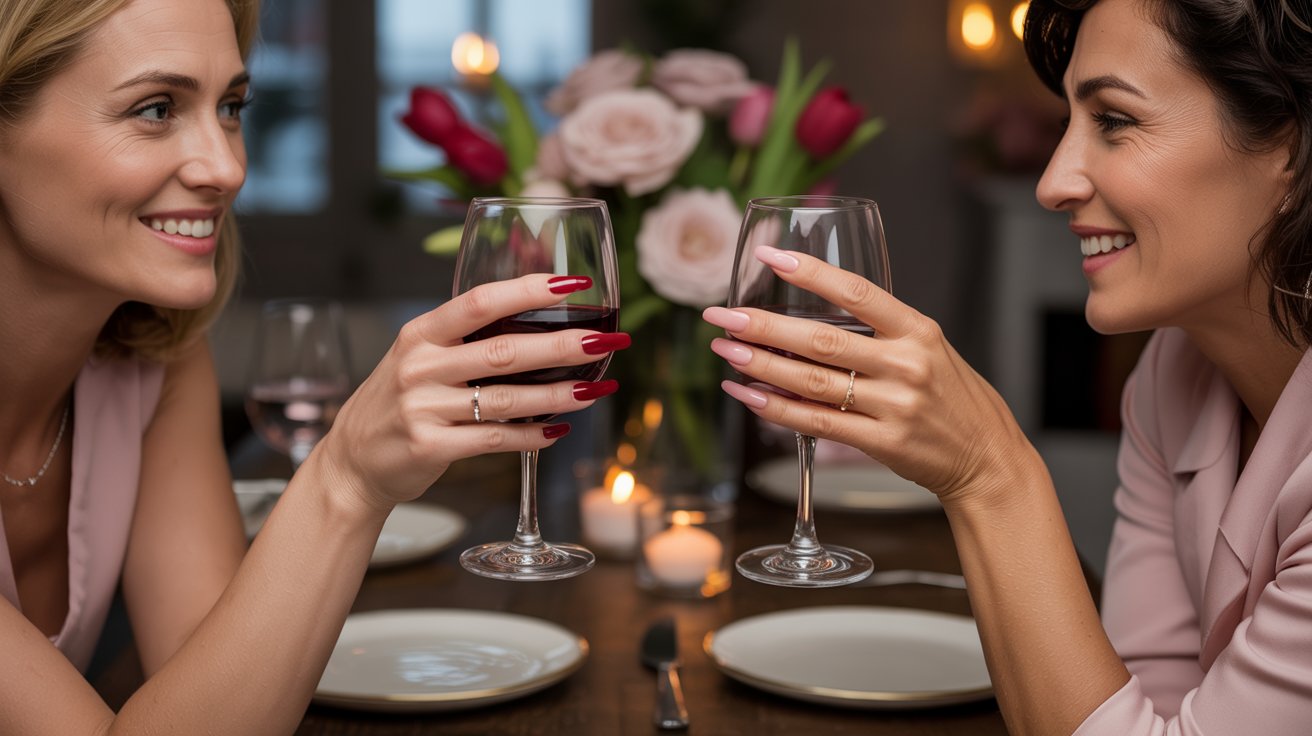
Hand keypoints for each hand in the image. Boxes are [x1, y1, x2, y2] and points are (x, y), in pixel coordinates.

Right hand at [312, 274, 626, 509]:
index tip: (574, 285)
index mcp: (421, 333)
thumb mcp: (421, 358)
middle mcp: (420, 366)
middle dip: (563, 345)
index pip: (479, 301)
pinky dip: (532, 436)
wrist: (353, 461)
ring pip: (506, 398)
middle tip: (606, 340)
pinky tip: (560, 430)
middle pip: (504, 350)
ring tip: (597, 390)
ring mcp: (423, 407)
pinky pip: (494, 439)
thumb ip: (467, 339)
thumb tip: (541, 320)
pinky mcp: (430, 446)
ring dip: (559, 395)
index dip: (528, 290)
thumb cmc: (400, 401)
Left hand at [704, 245, 1034, 503]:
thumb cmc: (952, 400)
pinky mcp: (882, 442)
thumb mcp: (930, 349)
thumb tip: (814, 319)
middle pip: (821, 340)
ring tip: (726, 352)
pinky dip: (776, 409)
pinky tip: (748, 395)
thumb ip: (881, 333)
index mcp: (918, 330)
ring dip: (761, 366)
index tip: (770, 256)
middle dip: (763, 326)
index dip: (810, 272)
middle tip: (722, 316)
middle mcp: (907, 364)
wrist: (987, 457)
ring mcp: (894, 405)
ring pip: (812, 382)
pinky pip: (817, 422)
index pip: (857, 292)